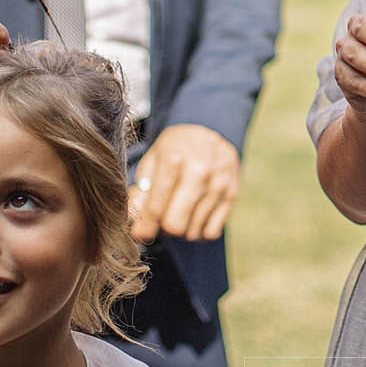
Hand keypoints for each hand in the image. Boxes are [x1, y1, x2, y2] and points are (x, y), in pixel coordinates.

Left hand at [130, 125, 243, 241]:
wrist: (210, 132)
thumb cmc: (173, 150)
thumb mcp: (151, 161)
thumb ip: (140, 191)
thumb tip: (134, 223)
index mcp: (172, 160)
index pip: (155, 209)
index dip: (143, 229)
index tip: (139, 234)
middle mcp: (199, 172)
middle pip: (175, 226)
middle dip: (163, 230)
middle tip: (160, 221)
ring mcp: (218, 184)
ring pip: (193, 232)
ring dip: (181, 230)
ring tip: (178, 213)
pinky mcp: (231, 194)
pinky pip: (211, 232)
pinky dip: (200, 231)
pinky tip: (194, 215)